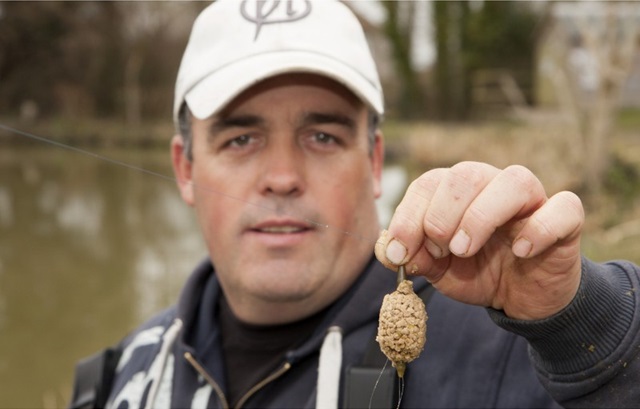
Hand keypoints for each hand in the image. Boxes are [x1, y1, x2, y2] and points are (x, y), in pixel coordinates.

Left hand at [375, 162, 584, 319]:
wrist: (523, 298)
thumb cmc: (479, 273)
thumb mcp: (439, 270)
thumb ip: (415, 257)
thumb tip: (387, 249)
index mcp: (458, 192)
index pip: (428, 183)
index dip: (408, 216)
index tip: (399, 252)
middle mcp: (493, 186)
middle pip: (465, 174)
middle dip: (441, 215)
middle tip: (440, 251)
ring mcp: (532, 200)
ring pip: (513, 180)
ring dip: (480, 216)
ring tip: (465, 250)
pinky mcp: (566, 220)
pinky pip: (563, 208)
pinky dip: (540, 228)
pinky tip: (521, 251)